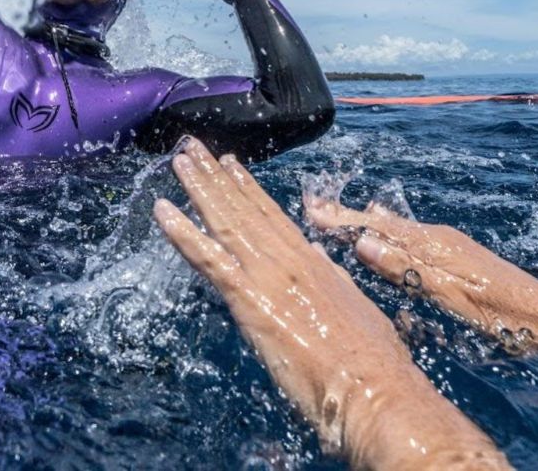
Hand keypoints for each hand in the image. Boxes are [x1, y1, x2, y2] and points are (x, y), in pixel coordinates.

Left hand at [155, 139, 507, 469]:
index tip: (229, 164)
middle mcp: (288, 259)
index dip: (246, 187)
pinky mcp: (250, 299)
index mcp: (313, 261)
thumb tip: (320, 260)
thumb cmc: (374, 363)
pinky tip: (162, 212)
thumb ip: (333, 281)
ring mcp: (268, 275)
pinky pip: (207, 259)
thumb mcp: (356, 308)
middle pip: (243, 208)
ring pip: (223, 221)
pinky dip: (182, 233)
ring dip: (198, 189)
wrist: (375, 390)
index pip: (272, 214)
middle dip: (215, 176)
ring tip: (179, 160)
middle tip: (192, 147)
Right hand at [305, 196, 537, 360]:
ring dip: (365, 223)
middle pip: (384, 224)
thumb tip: (363, 242)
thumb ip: (407, 270)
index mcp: (433, 246)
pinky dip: (387, 232)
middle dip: (348, 217)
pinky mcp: (456, 255)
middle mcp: (437, 238)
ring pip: (397, 229)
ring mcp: (448, 245)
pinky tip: (382, 232)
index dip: (343, 220)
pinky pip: (410, 237)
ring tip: (338, 216)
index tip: (311, 210)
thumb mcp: (453, 297)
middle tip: (314, 207)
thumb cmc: (504, 317)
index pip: (377, 228)